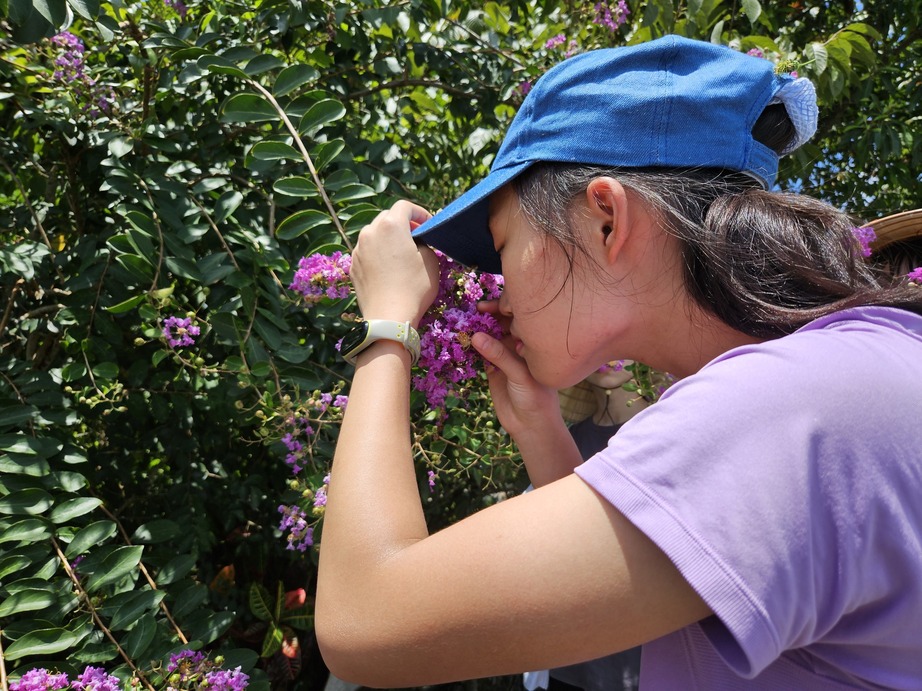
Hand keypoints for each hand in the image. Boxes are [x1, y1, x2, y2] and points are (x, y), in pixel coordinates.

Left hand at [350, 201, 440, 326]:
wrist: (388, 317)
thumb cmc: (414, 287)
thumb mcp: (431, 261)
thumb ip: (424, 242)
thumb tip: (416, 242)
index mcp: (390, 226)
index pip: (404, 207)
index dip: (419, 213)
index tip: (428, 225)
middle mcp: (370, 232)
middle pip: (387, 217)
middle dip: (402, 224)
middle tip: (416, 237)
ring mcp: (358, 250)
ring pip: (374, 234)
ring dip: (388, 238)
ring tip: (400, 253)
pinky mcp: (353, 266)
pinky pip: (367, 251)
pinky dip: (377, 253)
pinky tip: (387, 268)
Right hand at [471, 301, 561, 438]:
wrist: (531, 425)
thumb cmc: (536, 397)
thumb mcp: (520, 374)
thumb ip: (500, 355)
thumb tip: (475, 336)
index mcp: (531, 342)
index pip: (516, 318)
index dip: (501, 309)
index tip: (483, 307)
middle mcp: (518, 346)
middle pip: (499, 325)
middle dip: (485, 317)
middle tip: (469, 313)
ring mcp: (504, 356)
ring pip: (488, 338)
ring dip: (476, 331)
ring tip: (461, 324)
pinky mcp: (492, 369)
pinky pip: (480, 354)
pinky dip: (471, 348)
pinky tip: (460, 341)